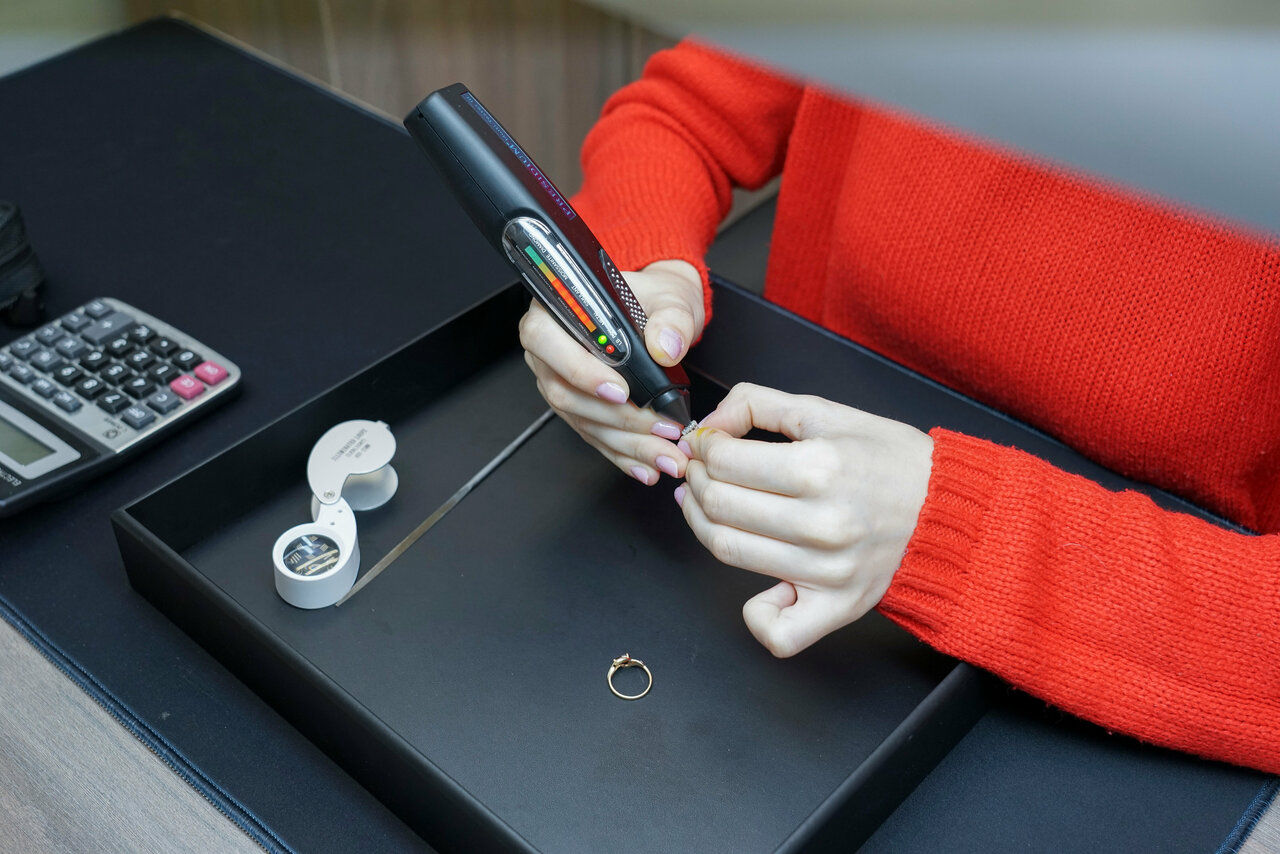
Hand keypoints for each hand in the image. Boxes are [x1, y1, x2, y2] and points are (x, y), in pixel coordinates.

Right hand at [519, 259, 704, 484]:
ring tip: (663, 456)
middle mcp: (549, 349)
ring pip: (583, 421)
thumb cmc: (654, 299)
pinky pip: (594, 436)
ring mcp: (560, 382)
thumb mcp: (669, 297)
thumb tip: (665, 347)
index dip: (580, 371)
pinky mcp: (578, 408)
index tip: (621, 392)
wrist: (659, 314)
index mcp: (556, 310)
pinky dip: (622, 454)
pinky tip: (645, 466)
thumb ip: (671, 318)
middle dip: (617, 418)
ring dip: (625, 443)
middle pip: (567, 393)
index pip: (548, 341)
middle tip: (659, 429)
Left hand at [675, 383, 933, 656]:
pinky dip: (757, 614)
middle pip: (719, 506)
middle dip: (695, 482)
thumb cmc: (890, 461)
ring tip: (708, 507)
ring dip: (702, 525)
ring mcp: (828, 573)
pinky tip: (761, 584)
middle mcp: (822, 523)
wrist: (950, 511)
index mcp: (820, 468)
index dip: (702, 450)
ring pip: (730, 552)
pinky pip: (778, 631)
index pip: (724, 461)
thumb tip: (708, 426)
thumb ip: (759, 405)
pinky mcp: (838, 608)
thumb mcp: (828, 412)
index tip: (705, 446)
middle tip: (699, 473)